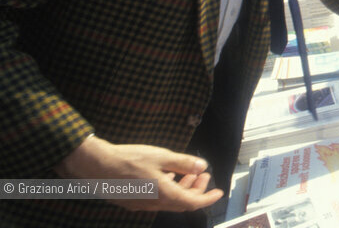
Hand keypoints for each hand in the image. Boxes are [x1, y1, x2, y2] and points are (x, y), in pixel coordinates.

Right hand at [55, 135, 222, 212]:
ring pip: (169, 201)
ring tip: (191, 174)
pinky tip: (170, 175)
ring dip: (183, 189)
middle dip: (196, 191)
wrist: (95, 166)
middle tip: (205, 177)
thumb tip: (202, 166)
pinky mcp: (132, 201)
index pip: (192, 203)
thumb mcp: (161, 156)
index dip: (207, 198)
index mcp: (163, 195)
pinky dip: (168, 189)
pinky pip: (156, 199)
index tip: (219, 192)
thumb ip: (183, 163)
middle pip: (181, 203)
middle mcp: (153, 204)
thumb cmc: (129, 159)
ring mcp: (141, 204)